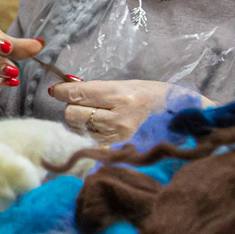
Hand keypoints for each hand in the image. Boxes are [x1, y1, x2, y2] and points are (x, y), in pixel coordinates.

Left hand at [49, 79, 191, 144]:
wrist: (178, 117)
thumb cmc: (150, 95)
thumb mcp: (125, 84)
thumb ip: (95, 89)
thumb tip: (64, 89)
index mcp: (120, 95)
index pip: (77, 94)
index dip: (61, 92)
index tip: (56, 90)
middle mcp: (117, 118)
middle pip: (71, 114)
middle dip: (73, 106)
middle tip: (84, 103)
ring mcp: (117, 137)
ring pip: (77, 128)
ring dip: (80, 121)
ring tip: (96, 115)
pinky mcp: (116, 148)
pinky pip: (88, 140)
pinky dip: (88, 133)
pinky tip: (100, 127)